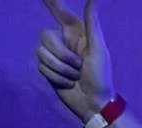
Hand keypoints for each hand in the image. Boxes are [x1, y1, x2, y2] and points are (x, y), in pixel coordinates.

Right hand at [37, 0, 111, 122]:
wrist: (93, 103)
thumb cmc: (100, 76)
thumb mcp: (98, 50)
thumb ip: (92, 24)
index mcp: (76, 32)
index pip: (60, 11)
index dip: (50, 2)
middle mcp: (63, 40)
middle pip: (45, 36)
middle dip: (62, 55)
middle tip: (78, 66)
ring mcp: (54, 55)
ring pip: (41, 52)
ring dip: (60, 69)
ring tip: (75, 77)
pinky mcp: (48, 69)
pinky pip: (42, 66)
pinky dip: (56, 77)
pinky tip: (68, 83)